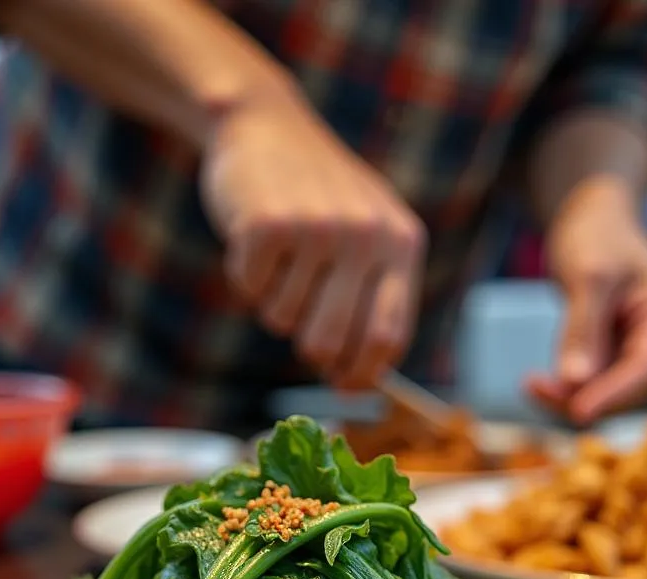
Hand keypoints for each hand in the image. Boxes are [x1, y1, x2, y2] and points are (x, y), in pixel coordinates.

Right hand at [200, 94, 425, 387]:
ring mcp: (318, 228)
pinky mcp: (268, 224)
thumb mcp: (365, 237)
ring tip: (282, 256)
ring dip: (272, 302)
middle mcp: (366, 236)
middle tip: (299, 322)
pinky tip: (255, 241)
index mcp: (401, 244)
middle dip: (309, 349)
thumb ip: (370, 301)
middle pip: (332, 343)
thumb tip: (355, 384)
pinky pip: (250, 290)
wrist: (267, 124)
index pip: (388, 338)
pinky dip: (245, 278)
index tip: (343, 387)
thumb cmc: (318, 197)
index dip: (362, 375)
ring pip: (283, 320)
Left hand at [527, 176, 646, 424]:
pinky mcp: (617, 350)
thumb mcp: (588, 277)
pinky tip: (539, 383)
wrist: (593, 217)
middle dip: (588, 397)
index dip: (614, 395)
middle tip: (538, 393)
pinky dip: (568, 386)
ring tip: (532, 387)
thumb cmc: (597, 235)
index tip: (577, 412)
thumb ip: (582, 329)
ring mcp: (641, 345)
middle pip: (632, 388)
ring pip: (611, 390)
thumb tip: (575, 382)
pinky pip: (596, 380)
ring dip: (572, 396)